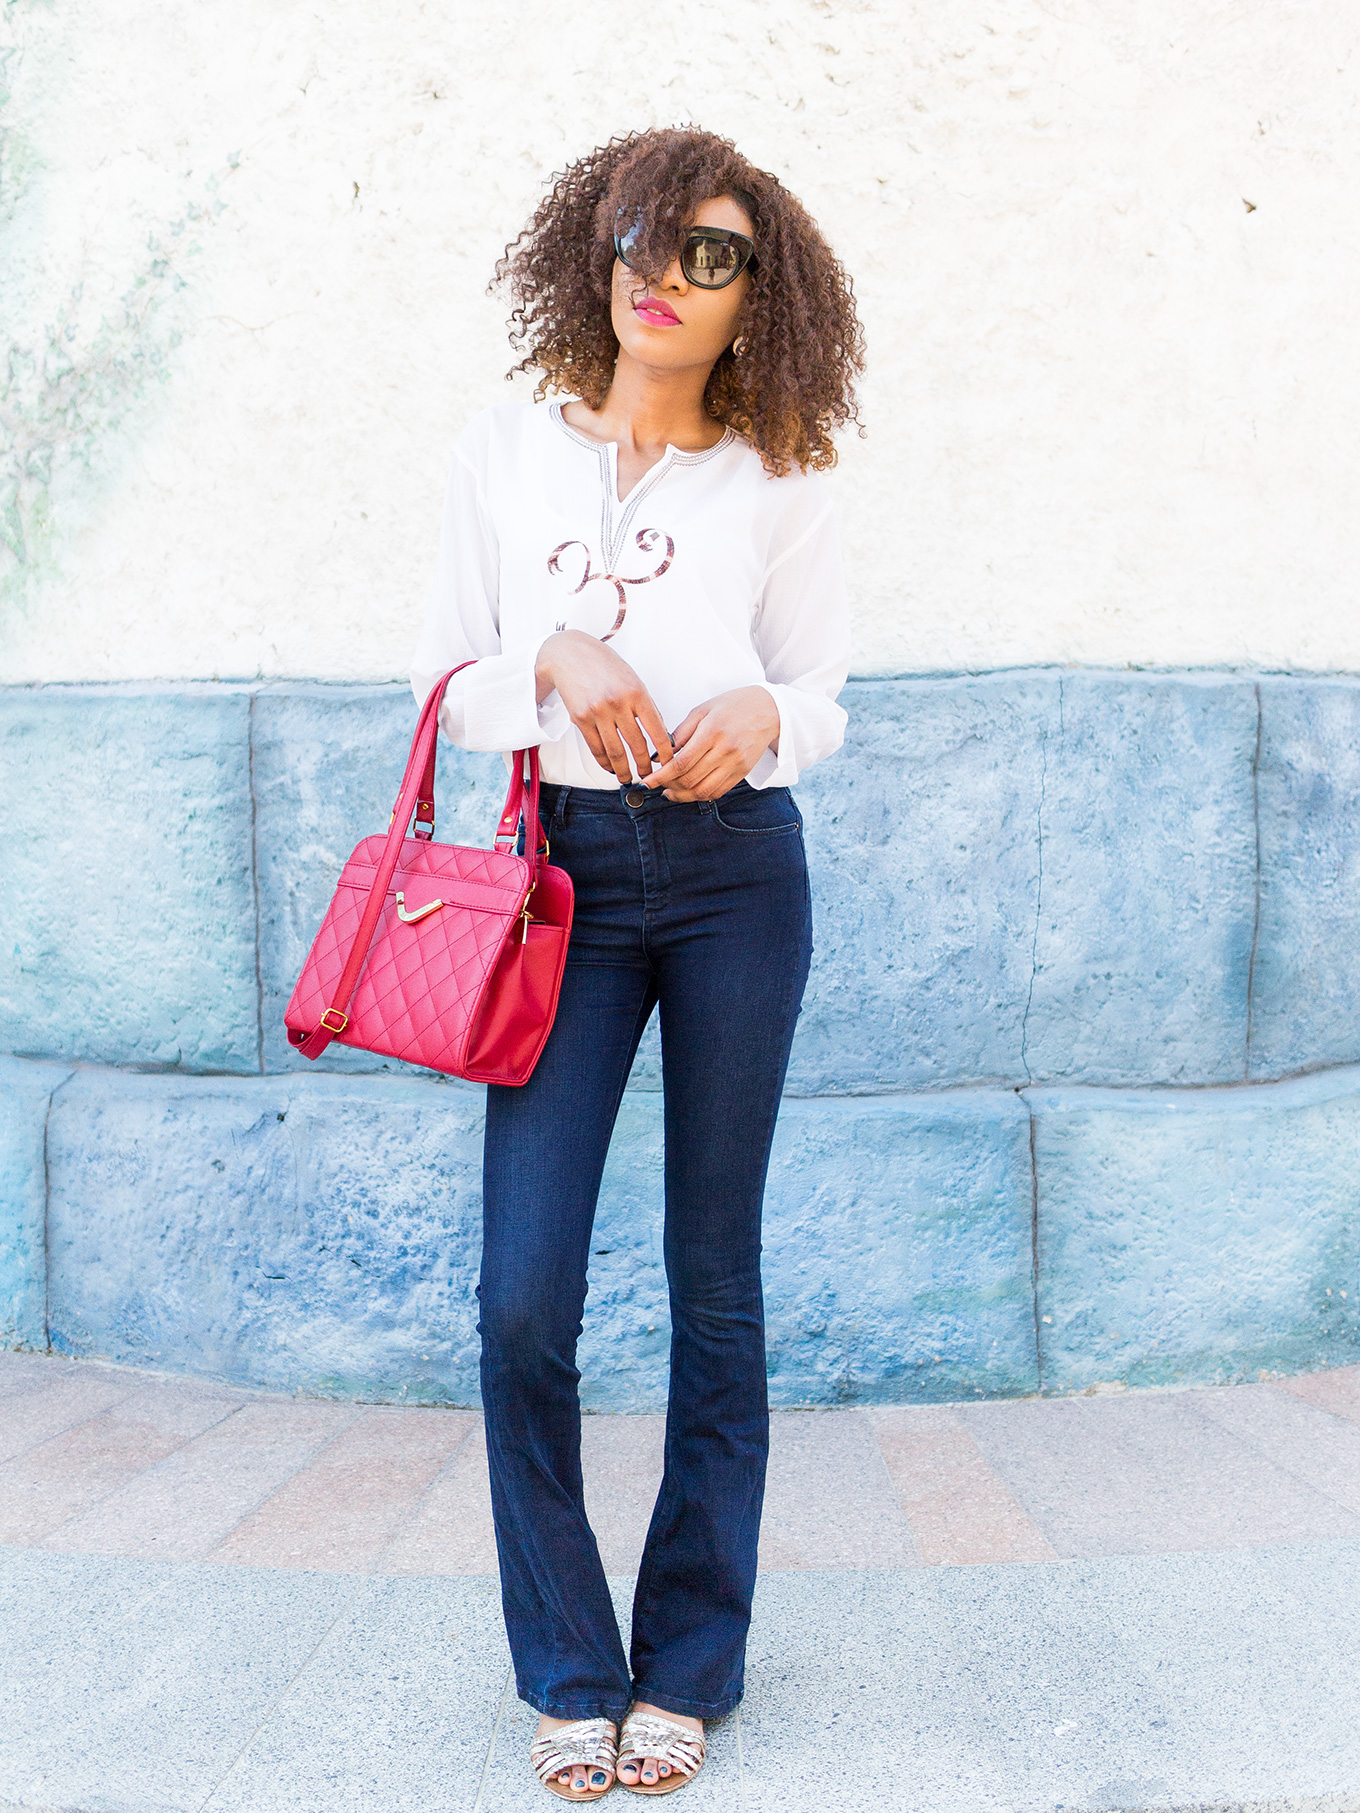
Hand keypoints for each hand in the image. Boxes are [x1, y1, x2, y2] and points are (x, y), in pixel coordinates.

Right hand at [536, 631, 673, 782]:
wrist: (570, 654)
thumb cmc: (604, 665)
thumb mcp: (633, 679)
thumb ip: (647, 705)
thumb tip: (661, 735)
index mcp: (637, 693)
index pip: (657, 731)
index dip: (665, 753)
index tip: (669, 764)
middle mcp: (618, 703)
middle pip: (636, 746)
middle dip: (644, 767)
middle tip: (648, 777)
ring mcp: (598, 712)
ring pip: (615, 752)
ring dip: (623, 770)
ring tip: (628, 778)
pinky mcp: (580, 719)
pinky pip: (596, 748)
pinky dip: (604, 762)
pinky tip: (610, 767)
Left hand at [643, 686, 780, 801]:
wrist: (768, 710)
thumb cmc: (733, 706)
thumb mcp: (702, 710)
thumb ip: (680, 734)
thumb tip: (660, 756)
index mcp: (712, 732)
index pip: (681, 763)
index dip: (661, 776)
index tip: (647, 782)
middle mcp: (725, 751)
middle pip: (690, 780)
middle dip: (668, 786)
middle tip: (656, 785)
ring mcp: (736, 764)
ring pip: (703, 791)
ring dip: (683, 795)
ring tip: (670, 791)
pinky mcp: (742, 772)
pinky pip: (718, 791)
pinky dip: (700, 795)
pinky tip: (689, 791)